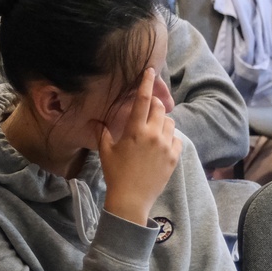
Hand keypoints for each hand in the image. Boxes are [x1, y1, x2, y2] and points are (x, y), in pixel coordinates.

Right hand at [99, 67, 180, 225]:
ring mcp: (166, 146)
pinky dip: (170, 138)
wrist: (131, 199)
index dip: (147, 83)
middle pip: (159, 108)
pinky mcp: (174, 157)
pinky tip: (161, 145)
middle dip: (155, 104)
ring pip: (170, 122)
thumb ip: (102, 132)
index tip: (150, 71)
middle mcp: (153, 135)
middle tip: (149, 109)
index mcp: (134, 131)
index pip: (143, 100)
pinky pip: (177, 138)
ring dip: (163, 122)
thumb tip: (94, 120)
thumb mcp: (106, 151)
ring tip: (154, 130)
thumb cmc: (115, 174)